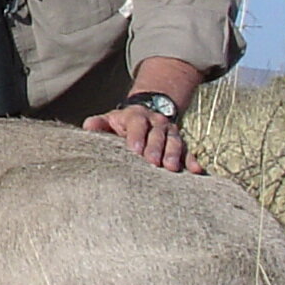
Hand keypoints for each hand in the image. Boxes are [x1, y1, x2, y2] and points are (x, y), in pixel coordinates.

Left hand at [83, 104, 203, 173]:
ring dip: (174, 154)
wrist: (147, 113)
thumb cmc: (124, 124)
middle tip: (153, 162)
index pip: (137, 123)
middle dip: (156, 148)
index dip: (137, 135)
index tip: (135, 149)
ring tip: (171, 168)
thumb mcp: (111, 120)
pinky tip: (196, 171)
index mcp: (137, 116)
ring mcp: (170, 132)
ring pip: (174, 141)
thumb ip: (100, 124)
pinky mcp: (180, 142)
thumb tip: (88, 126)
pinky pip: (188, 151)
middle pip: (157, 134)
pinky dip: (192, 160)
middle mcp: (156, 122)